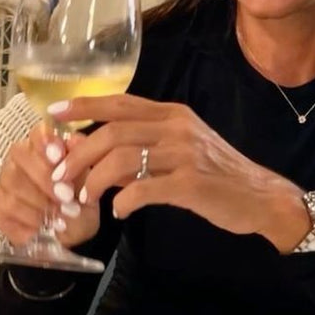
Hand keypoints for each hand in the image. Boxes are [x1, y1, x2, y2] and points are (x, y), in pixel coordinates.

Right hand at [0, 124, 99, 247]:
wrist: (72, 231)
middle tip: (67, 198)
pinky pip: (5, 207)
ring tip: (61, 218)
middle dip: (45, 179)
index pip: (38, 133)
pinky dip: (27, 220)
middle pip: (21, 156)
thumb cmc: (80, 200)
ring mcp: (4, 179)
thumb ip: (82, 162)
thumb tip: (74, 141)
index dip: (45, 142)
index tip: (59, 157)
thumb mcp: (89, 184)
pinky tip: (43, 228)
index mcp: (46, 146)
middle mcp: (20, 157)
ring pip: (13, 183)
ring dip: (39, 203)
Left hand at [47, 95, 310, 252]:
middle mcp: (177, 128)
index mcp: (173, 114)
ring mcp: (185, 154)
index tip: (53, 114)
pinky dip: (123, 201)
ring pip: (122, 158)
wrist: (261, 196)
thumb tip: (98, 147)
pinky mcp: (190, 184)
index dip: (83, 105)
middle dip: (78, 153)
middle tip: (61, 176)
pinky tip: (120, 211)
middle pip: (113, 131)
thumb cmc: (218, 173)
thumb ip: (146, 142)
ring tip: (84, 198)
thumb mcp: (184, 146)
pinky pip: (143, 189)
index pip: (120, 102)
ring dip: (94, 180)